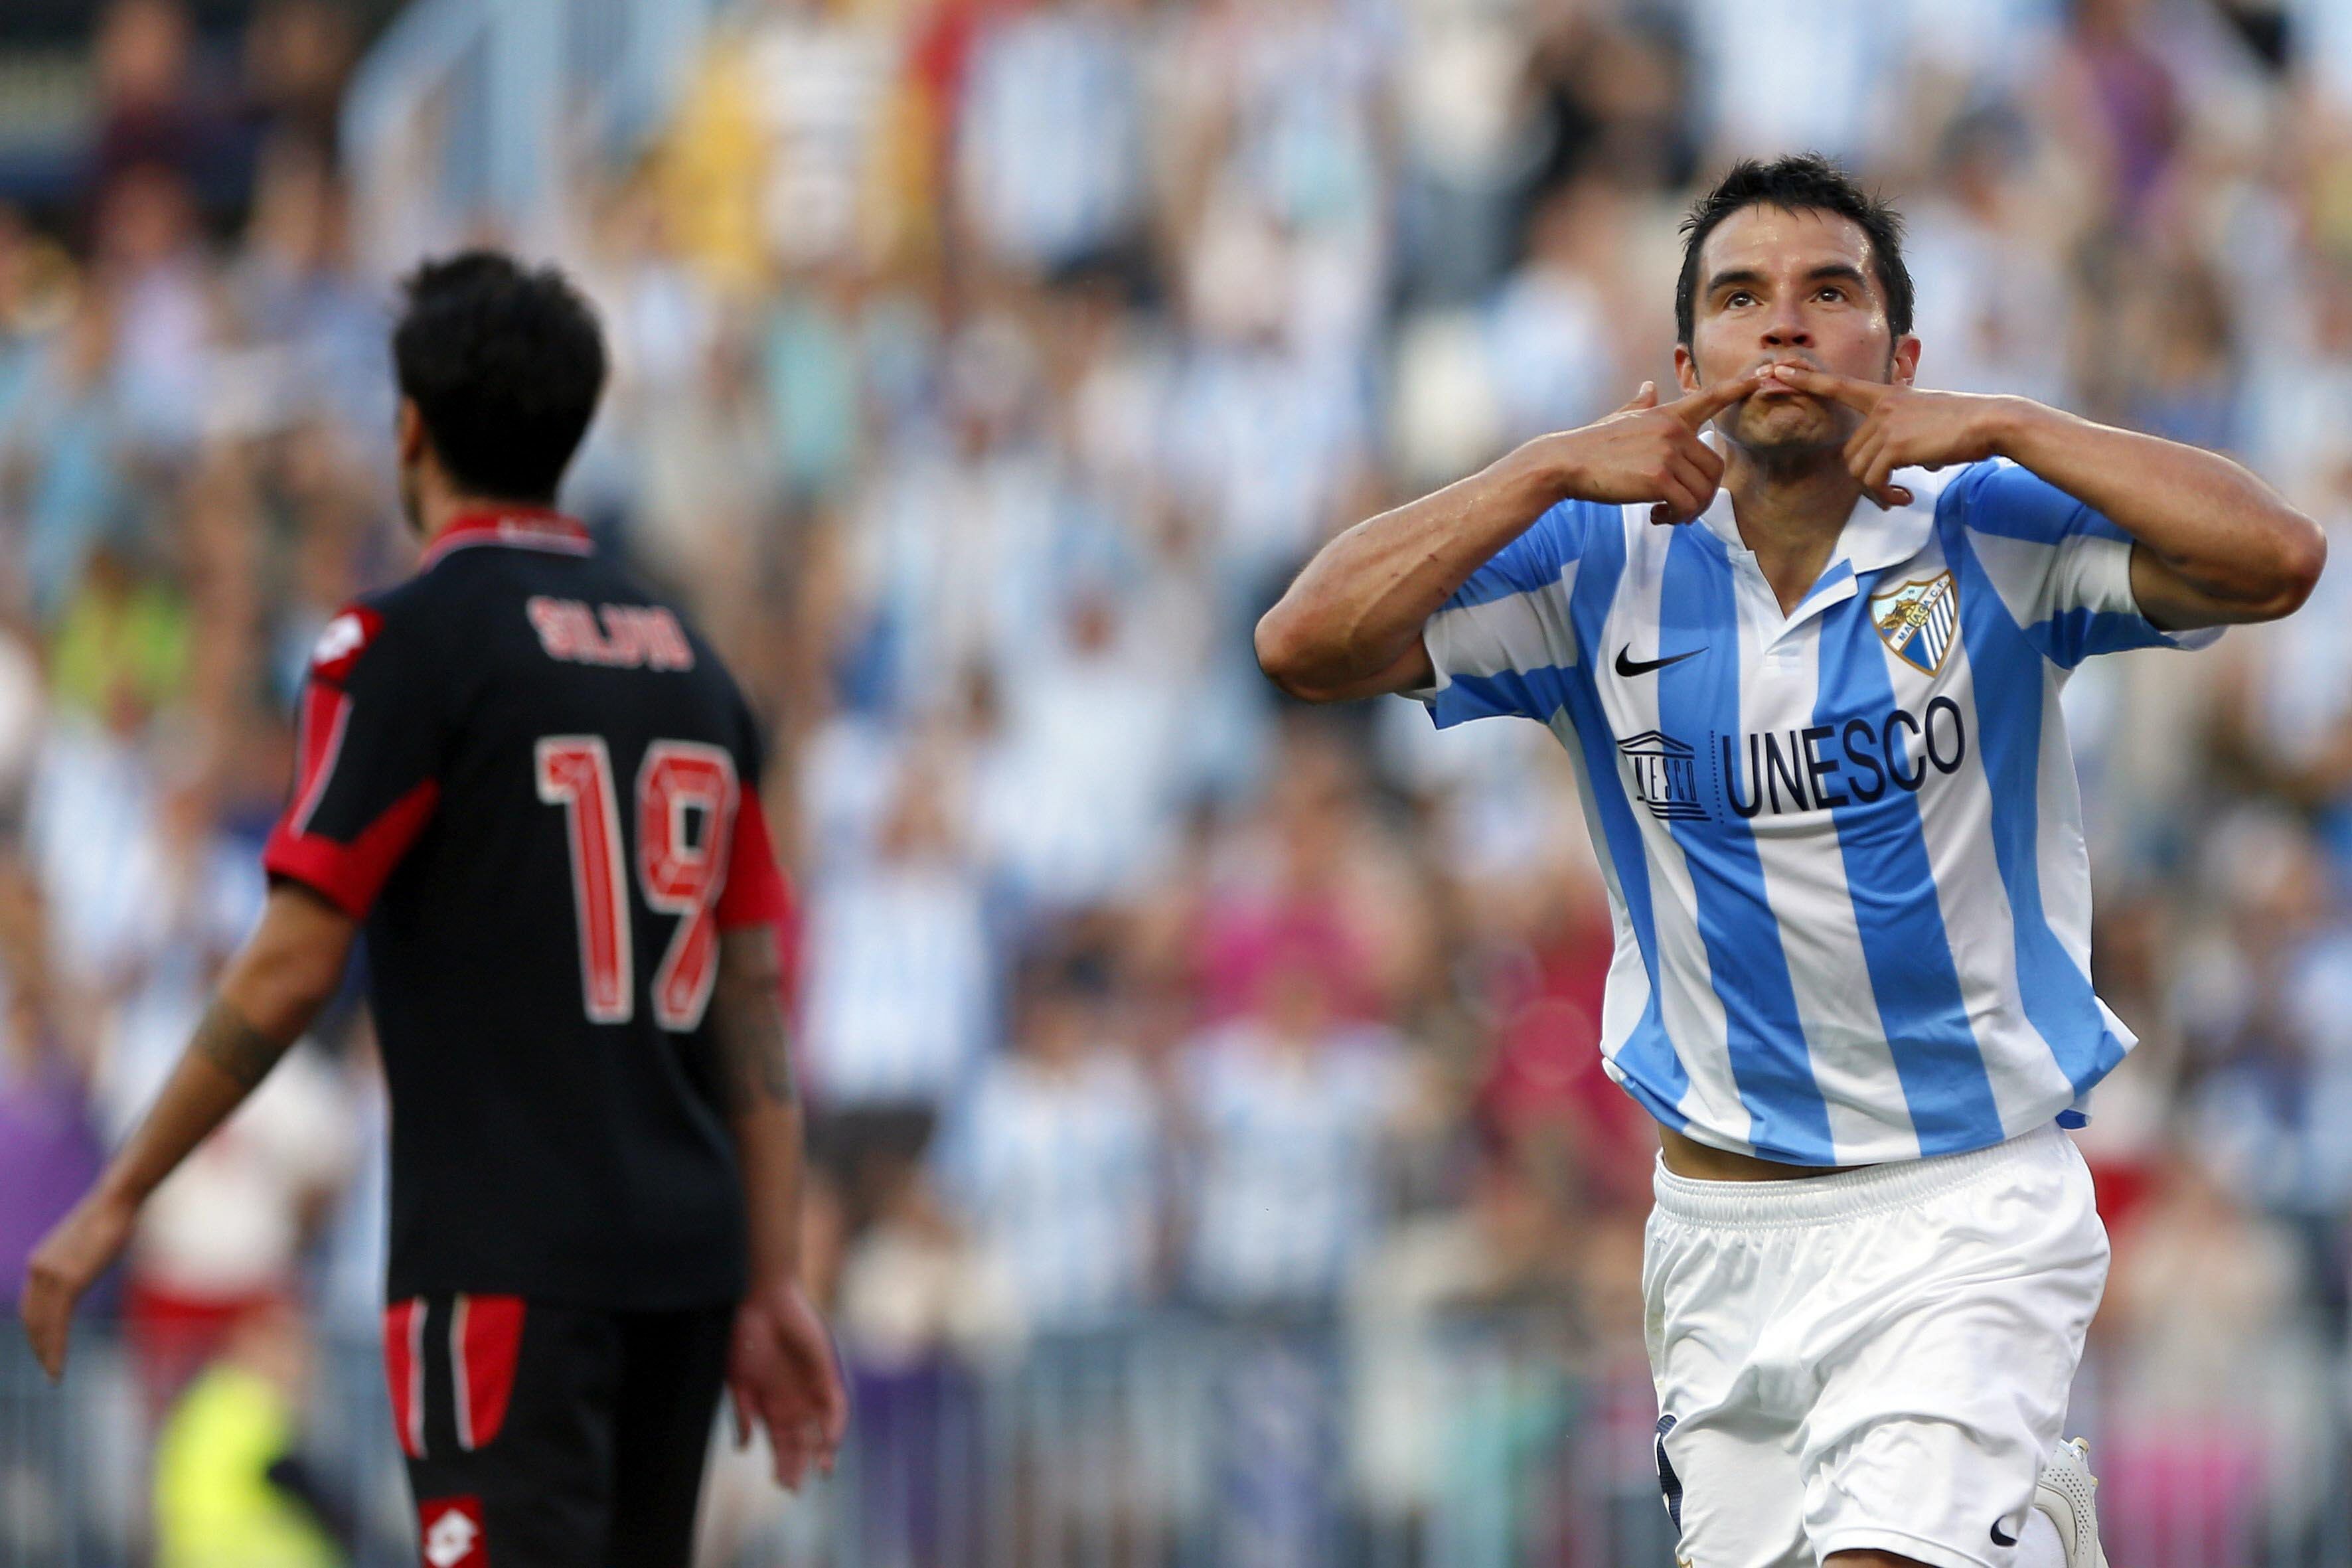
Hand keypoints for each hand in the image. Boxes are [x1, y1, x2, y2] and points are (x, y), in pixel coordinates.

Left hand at [20, 1190, 135, 1379]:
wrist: (117, 1200)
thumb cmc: (113, 1214)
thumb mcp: (89, 1241)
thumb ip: (82, 1257)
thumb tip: (93, 1258)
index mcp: (40, 1261)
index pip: (32, 1305)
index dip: (36, 1329)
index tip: (44, 1345)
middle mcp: (38, 1270)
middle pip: (32, 1318)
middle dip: (38, 1345)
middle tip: (48, 1367)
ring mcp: (50, 1277)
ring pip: (41, 1327)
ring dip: (46, 1354)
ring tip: (53, 1375)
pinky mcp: (67, 1284)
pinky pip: (56, 1326)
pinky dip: (55, 1351)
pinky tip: (57, 1369)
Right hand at [727, 1277, 848, 1489]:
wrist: (760, 1300)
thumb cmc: (743, 1336)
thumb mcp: (737, 1381)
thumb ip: (743, 1414)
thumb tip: (743, 1448)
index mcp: (771, 1402)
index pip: (780, 1440)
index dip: (782, 1462)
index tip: (781, 1484)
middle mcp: (792, 1398)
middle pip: (800, 1439)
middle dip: (798, 1463)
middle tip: (795, 1488)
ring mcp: (810, 1386)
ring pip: (820, 1426)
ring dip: (821, 1449)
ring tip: (820, 1471)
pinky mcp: (825, 1370)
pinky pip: (835, 1403)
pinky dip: (834, 1424)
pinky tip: (829, 1443)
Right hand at [1546, 369, 1768, 525]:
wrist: (1567, 462)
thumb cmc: (1592, 444)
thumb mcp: (1620, 418)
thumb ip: (1641, 405)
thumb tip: (1649, 387)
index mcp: (1668, 415)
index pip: (1709, 398)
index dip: (1737, 388)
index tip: (1759, 379)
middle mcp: (1674, 431)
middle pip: (1714, 468)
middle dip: (1703, 494)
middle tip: (1682, 509)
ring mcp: (1667, 454)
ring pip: (1702, 491)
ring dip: (1689, 511)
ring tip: (1668, 515)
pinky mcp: (1657, 479)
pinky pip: (1686, 504)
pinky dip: (1676, 517)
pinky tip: (1657, 517)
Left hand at [1763, 365, 2018, 509]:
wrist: (1990, 423)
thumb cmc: (1963, 425)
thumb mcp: (1927, 420)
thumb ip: (1905, 435)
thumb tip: (1910, 464)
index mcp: (1886, 396)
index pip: (1839, 386)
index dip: (1807, 380)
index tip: (1777, 370)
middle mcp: (1881, 407)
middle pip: (1849, 454)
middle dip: (1866, 480)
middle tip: (1889, 494)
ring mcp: (1887, 424)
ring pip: (1859, 470)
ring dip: (1876, 491)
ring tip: (1899, 497)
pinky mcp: (1895, 444)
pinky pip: (1874, 479)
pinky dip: (1886, 494)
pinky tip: (1905, 497)